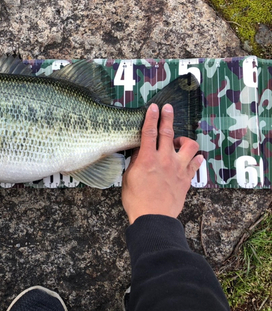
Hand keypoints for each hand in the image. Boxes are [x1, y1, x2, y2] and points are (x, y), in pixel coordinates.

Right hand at [121, 103, 203, 224]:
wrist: (154, 218)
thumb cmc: (136, 200)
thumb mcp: (129, 178)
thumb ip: (135, 162)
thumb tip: (139, 151)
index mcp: (147, 159)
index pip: (149, 132)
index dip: (151, 117)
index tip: (153, 107)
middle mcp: (165, 160)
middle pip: (168, 133)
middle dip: (167, 118)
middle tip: (168, 107)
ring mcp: (178, 168)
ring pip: (190, 146)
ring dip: (185, 140)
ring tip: (179, 142)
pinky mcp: (187, 178)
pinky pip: (196, 163)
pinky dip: (196, 158)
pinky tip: (193, 157)